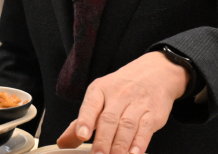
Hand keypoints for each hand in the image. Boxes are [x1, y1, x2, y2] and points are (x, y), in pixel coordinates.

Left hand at [57, 51, 188, 153]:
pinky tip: (134, 153)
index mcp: (100, 89)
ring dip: (119, 146)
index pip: (91, 104)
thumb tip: (63, 142)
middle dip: (102, 141)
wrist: (154, 72)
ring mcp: (136, 104)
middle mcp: (118, 95)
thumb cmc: (121, 88)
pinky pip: (145, 129)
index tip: (82, 135)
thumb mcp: (99, 96)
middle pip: (108, 119)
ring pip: (126, 126)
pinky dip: (139, 143)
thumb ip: (82, 121)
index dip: (85, 120)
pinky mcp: (153, 113)